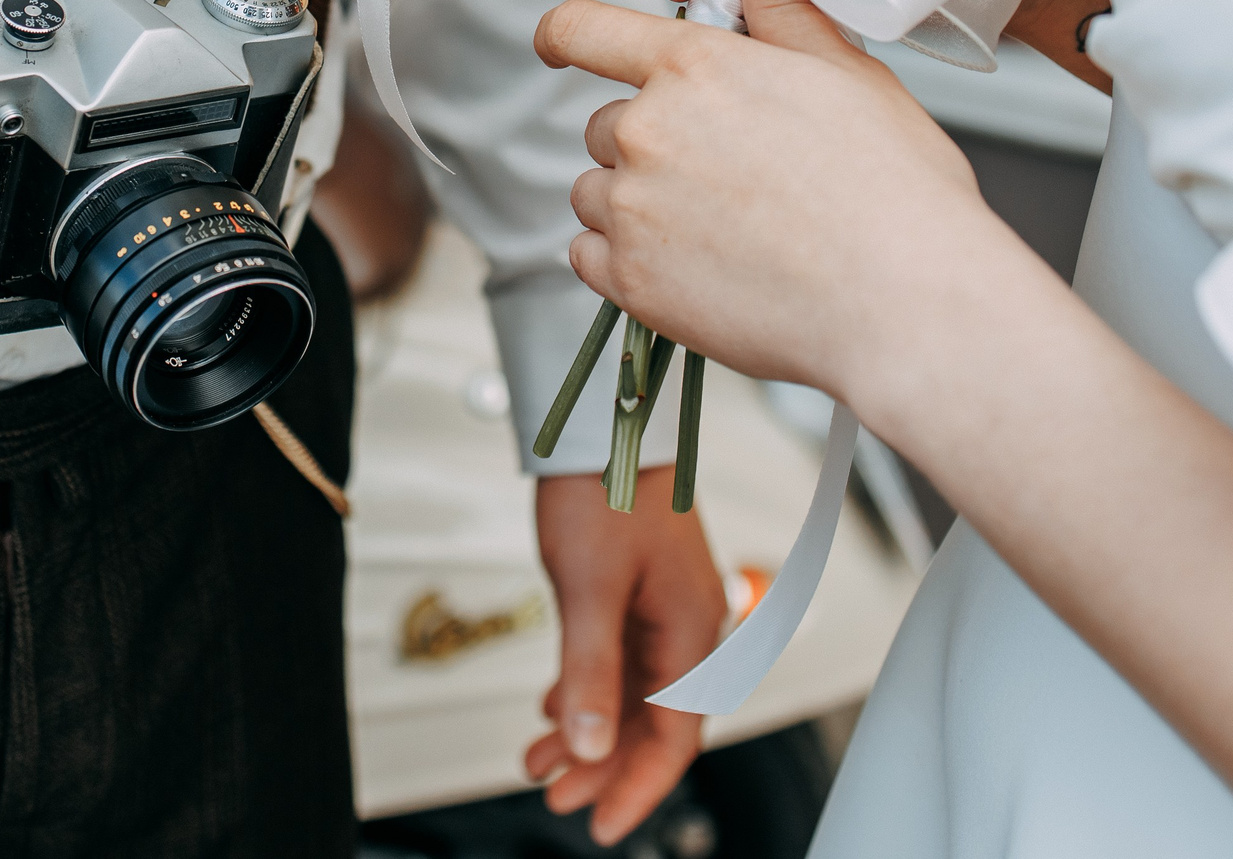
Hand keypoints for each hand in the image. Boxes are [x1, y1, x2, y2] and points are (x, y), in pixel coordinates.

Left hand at [529, 470, 729, 845]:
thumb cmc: (604, 485)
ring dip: (589, 730)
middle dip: (605, 766)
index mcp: (692, 631)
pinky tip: (554, 706)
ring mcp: (665, 607)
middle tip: (555, 795)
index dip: (637, 787)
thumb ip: (591, 673)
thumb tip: (593, 747)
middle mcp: (688, 625)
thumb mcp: (588, 588)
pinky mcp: (640, 590)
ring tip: (540, 757)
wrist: (602, 415)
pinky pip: (620, 660)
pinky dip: (587, 689)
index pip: (673, 738)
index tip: (600, 825)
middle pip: (654, 723)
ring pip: (633, 693)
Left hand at [538, 0, 1029, 403]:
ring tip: (719, 232)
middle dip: (649, 145)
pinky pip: (589, 257)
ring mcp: (632, 208)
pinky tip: (694, 270)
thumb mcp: (850, 76)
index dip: (565, 35)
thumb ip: (784, 14)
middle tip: (725, 180)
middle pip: (604, 125)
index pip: (584, 28)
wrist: (907, 306)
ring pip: (595, 193)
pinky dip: (625, 263)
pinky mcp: (629, 280)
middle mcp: (648, 129)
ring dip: (635, 205)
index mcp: (697, 67)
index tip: (559, 47)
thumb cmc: (896, 196)